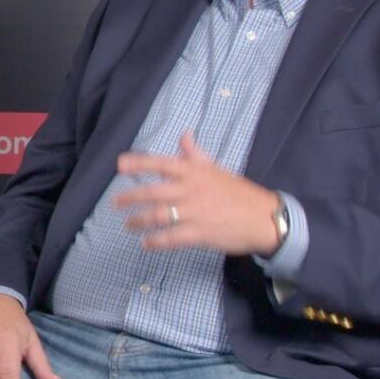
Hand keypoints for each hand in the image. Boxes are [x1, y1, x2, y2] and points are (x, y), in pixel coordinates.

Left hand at [114, 131, 279, 255]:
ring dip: (139, 221)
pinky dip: (155, 241)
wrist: (264, 217)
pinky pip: (171, 238)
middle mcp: (191, 190)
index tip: (120, 165)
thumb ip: (195, 154)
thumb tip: (184, 135)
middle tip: (115, 202)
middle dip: (131, 197)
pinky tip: (146, 243)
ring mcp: (195, 212)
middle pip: (153, 192)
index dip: (139, 163)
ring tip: (129, 225)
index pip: (162, 163)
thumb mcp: (216, 169)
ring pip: (158, 216)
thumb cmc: (238, 192)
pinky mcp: (200, 233)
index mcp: (195, 172)